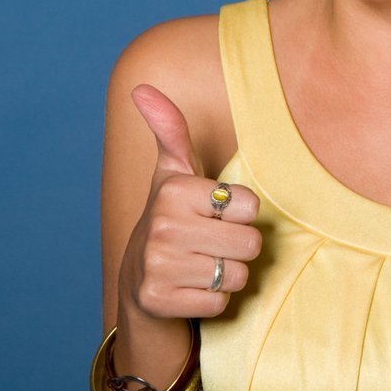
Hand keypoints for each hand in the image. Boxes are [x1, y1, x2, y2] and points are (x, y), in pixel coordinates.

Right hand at [116, 84, 262, 320]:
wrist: (140, 281)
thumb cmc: (172, 219)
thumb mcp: (173, 173)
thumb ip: (170, 130)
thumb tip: (141, 88)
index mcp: (174, 190)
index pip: (250, 206)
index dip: (240, 214)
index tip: (216, 215)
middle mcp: (163, 227)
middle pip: (250, 244)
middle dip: (238, 248)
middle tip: (212, 244)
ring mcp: (158, 266)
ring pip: (238, 275)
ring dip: (228, 275)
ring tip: (203, 264)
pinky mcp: (160, 301)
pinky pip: (221, 302)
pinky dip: (214, 300)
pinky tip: (192, 287)